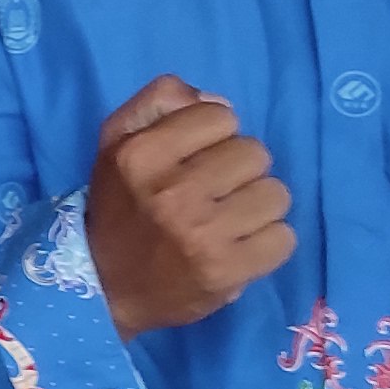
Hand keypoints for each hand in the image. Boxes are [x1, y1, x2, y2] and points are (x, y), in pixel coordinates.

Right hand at [85, 75, 294, 337]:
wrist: (105, 287)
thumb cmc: (119, 207)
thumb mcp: (117, 140)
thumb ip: (159, 102)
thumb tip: (218, 100)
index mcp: (141, 155)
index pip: (221, 115)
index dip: (213, 136)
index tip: (194, 160)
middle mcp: (173, 192)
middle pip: (255, 153)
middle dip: (239, 171)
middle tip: (214, 194)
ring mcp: (203, 234)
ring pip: (276, 194)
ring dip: (257, 206)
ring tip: (230, 221)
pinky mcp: (227, 271)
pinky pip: (284, 238)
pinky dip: (267, 243)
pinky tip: (240, 247)